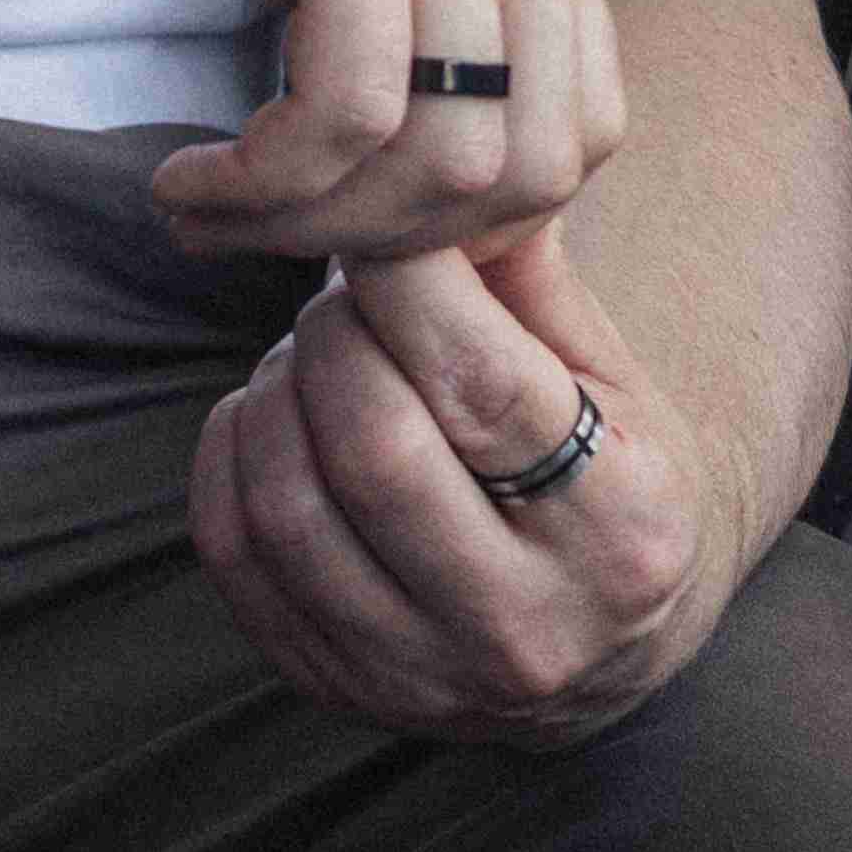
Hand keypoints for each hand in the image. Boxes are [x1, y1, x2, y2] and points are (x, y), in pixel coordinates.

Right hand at [0, 0, 627, 264]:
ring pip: (454, 166)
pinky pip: (351, 119)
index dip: (472, 208)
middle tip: (278, 228)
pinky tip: (186, 177)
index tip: (342, 209)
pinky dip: (266, 185)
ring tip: (211, 210)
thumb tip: (374, 89)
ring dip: (320, 229)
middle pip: (544, 167)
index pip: (585, 120)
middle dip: (406, 243)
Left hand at [184, 221, 744, 746]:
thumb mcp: (614, 378)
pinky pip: (235, 556)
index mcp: (623, 532)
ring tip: (310, 356)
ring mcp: (425, 676)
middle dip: (334, 338)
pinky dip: (228, 457)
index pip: (486, 388)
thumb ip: (531, 278)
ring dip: (274, 394)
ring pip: (290, 509)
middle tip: (342, 296)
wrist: (602, 653)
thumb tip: (446, 159)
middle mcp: (529, 626)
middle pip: (374, 450)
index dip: (408, 285)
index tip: (378, 226)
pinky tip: (266, 414)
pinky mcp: (339, 691)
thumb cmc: (606, 474)